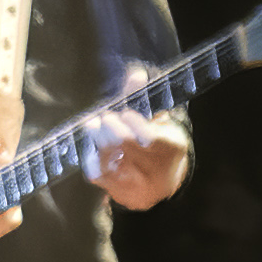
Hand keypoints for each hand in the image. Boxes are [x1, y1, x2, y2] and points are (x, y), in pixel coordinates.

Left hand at [86, 87, 190, 213]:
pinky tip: (92, 147)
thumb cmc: (158, 147)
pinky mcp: (116, 189)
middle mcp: (155, 165)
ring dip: (96, 135)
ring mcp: (136, 180)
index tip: (125, 113)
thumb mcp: (158, 122)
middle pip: (122, 140)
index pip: (147, 132)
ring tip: (94, 126)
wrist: (159, 189)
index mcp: (171, 145)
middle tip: (105, 118)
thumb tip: (135, 72)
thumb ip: (142, 98)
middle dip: (109, 124)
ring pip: (107, 153)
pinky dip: (90, 154)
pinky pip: (95, 169)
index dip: (131, 119)